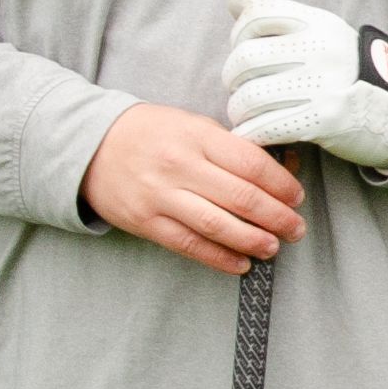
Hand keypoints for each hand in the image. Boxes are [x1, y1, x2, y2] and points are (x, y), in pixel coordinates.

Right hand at [84, 102, 307, 273]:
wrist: (90, 146)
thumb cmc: (151, 134)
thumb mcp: (191, 125)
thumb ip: (230, 147)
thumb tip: (282, 167)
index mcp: (196, 136)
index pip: (251, 163)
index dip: (280, 184)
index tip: (296, 197)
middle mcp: (180, 165)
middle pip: (240, 197)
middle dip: (276, 217)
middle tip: (296, 228)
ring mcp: (160, 195)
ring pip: (217, 225)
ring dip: (253, 240)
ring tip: (273, 247)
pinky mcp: (146, 222)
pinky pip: (189, 244)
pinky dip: (219, 258)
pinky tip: (241, 263)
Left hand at [221, 0, 387, 172]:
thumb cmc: (348, 71)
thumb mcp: (320, 34)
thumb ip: (276, 17)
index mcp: (319, 23)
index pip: (259, 14)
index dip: (238, 33)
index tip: (242, 48)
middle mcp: (320, 49)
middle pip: (246, 58)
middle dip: (231, 77)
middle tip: (238, 87)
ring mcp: (323, 85)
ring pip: (251, 96)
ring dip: (238, 110)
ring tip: (244, 113)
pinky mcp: (323, 120)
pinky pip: (266, 127)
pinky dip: (250, 133)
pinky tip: (252, 133)